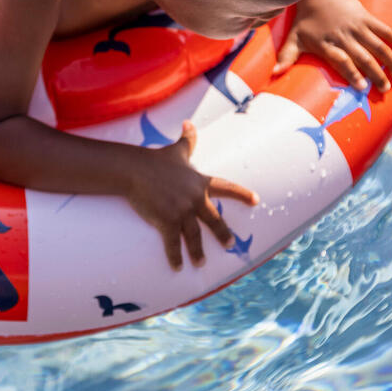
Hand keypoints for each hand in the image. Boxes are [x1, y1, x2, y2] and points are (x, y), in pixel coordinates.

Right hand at [127, 121, 258, 270]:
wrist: (134, 169)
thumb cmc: (155, 159)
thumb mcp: (176, 150)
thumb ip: (187, 139)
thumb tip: (188, 123)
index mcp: (200, 182)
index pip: (227, 188)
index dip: (242, 194)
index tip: (256, 200)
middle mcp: (195, 198)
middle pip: (214, 219)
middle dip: (222, 233)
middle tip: (230, 244)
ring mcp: (182, 211)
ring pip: (194, 236)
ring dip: (198, 251)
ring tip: (201, 264)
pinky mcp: (167, 222)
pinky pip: (173, 244)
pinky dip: (175, 257)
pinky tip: (177, 267)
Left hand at [273, 0, 391, 92]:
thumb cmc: (305, 20)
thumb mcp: (294, 39)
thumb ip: (286, 57)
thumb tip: (273, 74)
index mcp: (327, 44)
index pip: (342, 61)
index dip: (352, 74)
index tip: (361, 88)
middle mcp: (343, 36)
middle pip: (363, 57)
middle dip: (376, 74)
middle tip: (385, 89)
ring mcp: (356, 26)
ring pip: (377, 45)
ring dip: (389, 60)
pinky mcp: (366, 17)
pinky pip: (383, 29)